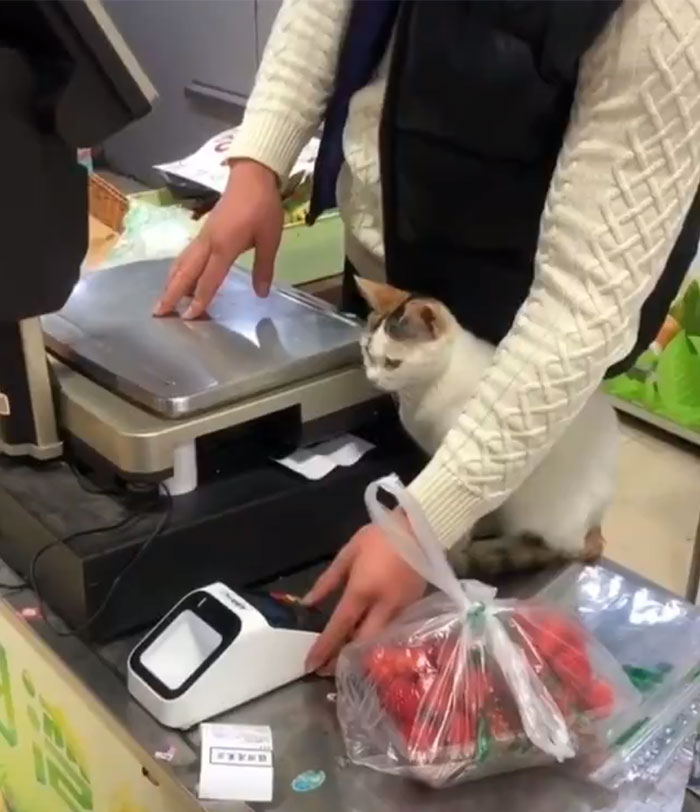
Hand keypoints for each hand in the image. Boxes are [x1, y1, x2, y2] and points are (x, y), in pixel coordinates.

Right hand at [153, 160, 282, 318]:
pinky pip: (187, 255)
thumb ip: (263, 267)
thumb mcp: (270, 239)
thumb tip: (261, 294)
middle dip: (171, 293)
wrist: (252, 176)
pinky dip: (179, 270)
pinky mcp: (204, 232)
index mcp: (224, 246)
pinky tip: (178, 279)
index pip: (208, 279)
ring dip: (171, 282)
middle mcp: (208, 243)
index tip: (188, 318)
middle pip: (185, 272)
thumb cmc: (263, 207)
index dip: (199, 300)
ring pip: (182, 263)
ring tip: (163, 301)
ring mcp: (203, 236)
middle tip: (159, 313)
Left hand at [304, 522, 425, 673]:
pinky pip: (393, 633)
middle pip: (362, 643)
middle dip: (343, 659)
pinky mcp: (415, 609)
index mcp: (362, 590)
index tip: (309, 665)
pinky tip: (368, 642)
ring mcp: (402, 610)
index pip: (340, 626)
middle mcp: (382, 606)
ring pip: (379, 642)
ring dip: (361, 653)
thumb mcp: (349, 552)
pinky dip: (378, 641)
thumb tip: (308, 603)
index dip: (324, 648)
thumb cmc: (381, 536)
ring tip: (343, 659)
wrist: (420, 527)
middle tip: (326, 669)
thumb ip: (328, 580)